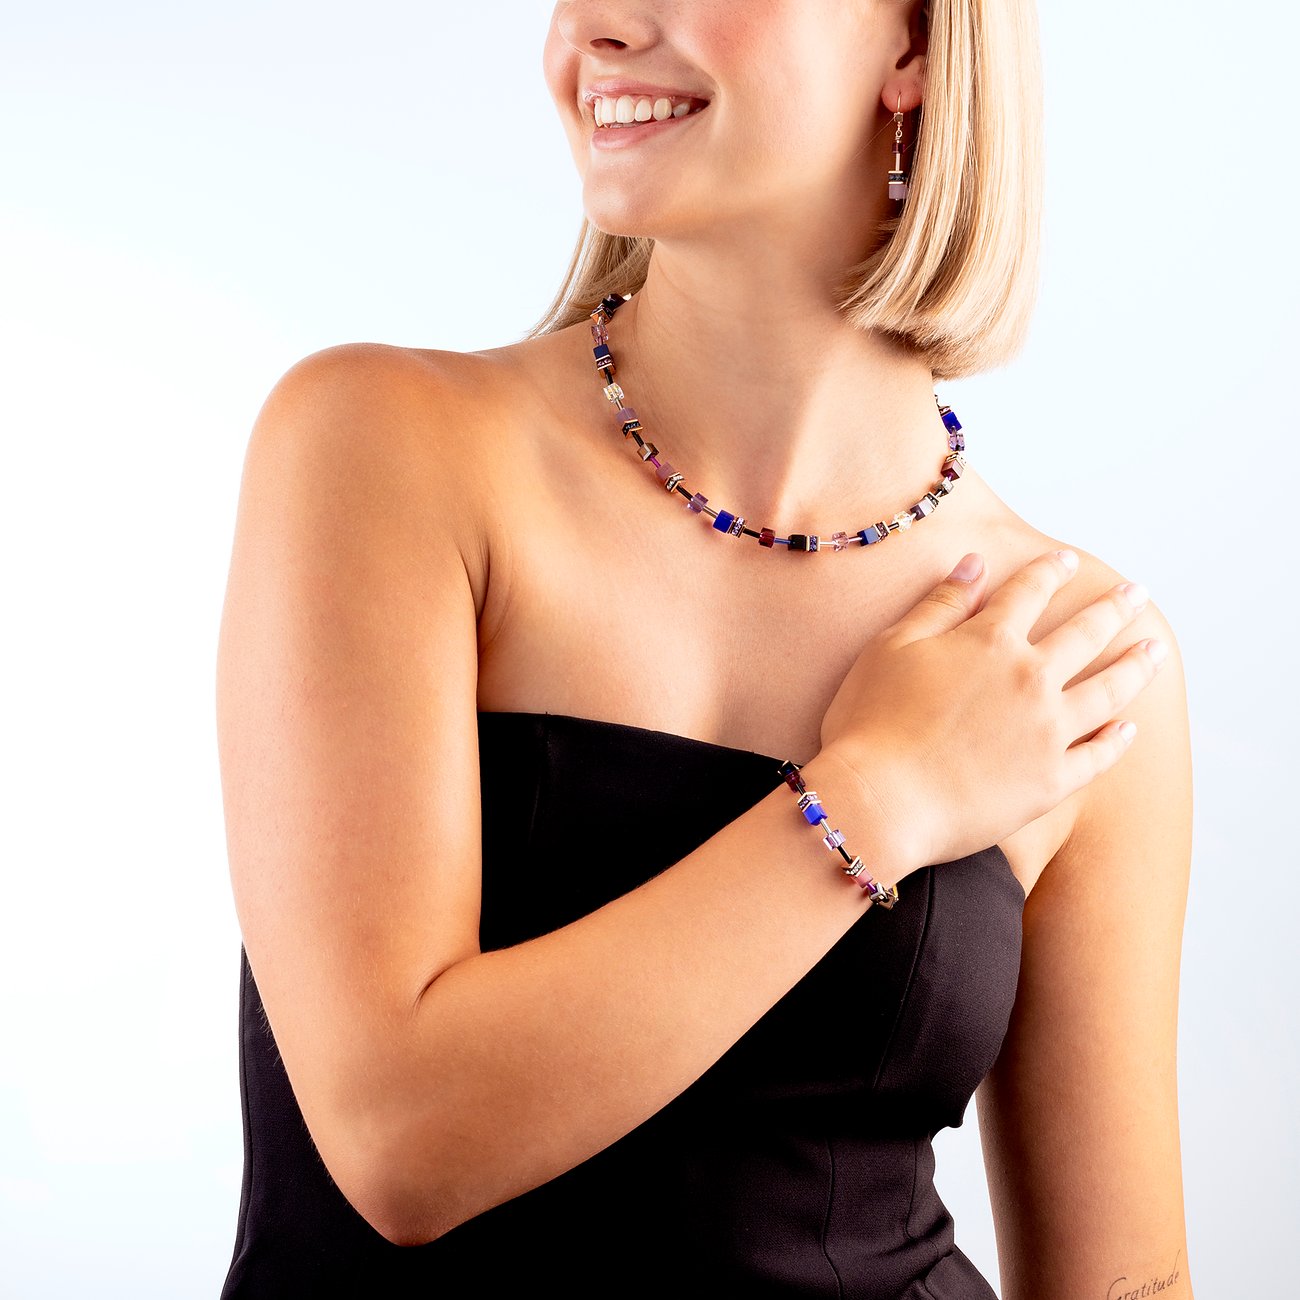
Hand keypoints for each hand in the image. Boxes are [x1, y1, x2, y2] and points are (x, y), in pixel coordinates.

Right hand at [818, 549, 1164, 874]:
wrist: (879, 800)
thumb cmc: (870, 723)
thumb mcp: (892, 648)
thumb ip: (939, 605)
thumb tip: (975, 564)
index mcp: (989, 642)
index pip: (1028, 592)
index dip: (1050, 572)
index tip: (1067, 561)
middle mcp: (1030, 679)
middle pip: (1084, 634)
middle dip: (1113, 608)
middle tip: (1137, 594)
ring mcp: (1048, 731)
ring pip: (1109, 691)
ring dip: (1136, 666)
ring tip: (1155, 651)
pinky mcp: (1052, 781)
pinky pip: (1097, 756)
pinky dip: (1117, 740)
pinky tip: (1128, 729)